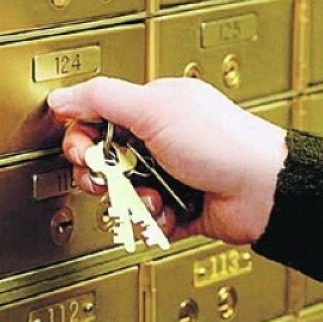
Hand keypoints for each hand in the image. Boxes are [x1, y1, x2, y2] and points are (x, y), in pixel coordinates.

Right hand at [48, 76, 287, 243]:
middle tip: (111, 180)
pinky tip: (168, 212)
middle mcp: (157, 143)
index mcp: (151, 110)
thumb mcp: (154, 109)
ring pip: (122, 196)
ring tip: (152, 198)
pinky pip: (144, 220)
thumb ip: (101, 99)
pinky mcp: (175, 208)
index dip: (82, 140)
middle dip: (103, 177)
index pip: (96, 121)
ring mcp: (167, 177)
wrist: (261, 191)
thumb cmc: (221, 144)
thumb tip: (61, 98)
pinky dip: (152, 221)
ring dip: (132, 201)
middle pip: (103, 164)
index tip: (86, 154)